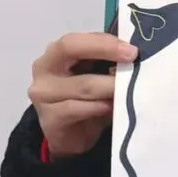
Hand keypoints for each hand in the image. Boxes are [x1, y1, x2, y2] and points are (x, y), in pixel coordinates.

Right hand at [29, 32, 137, 158]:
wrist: (74, 136)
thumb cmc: (88, 99)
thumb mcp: (98, 75)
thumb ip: (108, 61)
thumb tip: (133, 52)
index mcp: (56, 54)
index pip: (74, 40)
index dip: (103, 42)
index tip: (132, 50)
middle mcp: (44, 70)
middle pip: (70, 50)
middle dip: (106, 52)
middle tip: (133, 61)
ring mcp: (43, 95)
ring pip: (83, 85)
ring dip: (110, 86)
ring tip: (131, 88)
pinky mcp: (50, 120)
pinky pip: (77, 109)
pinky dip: (99, 107)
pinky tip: (113, 108)